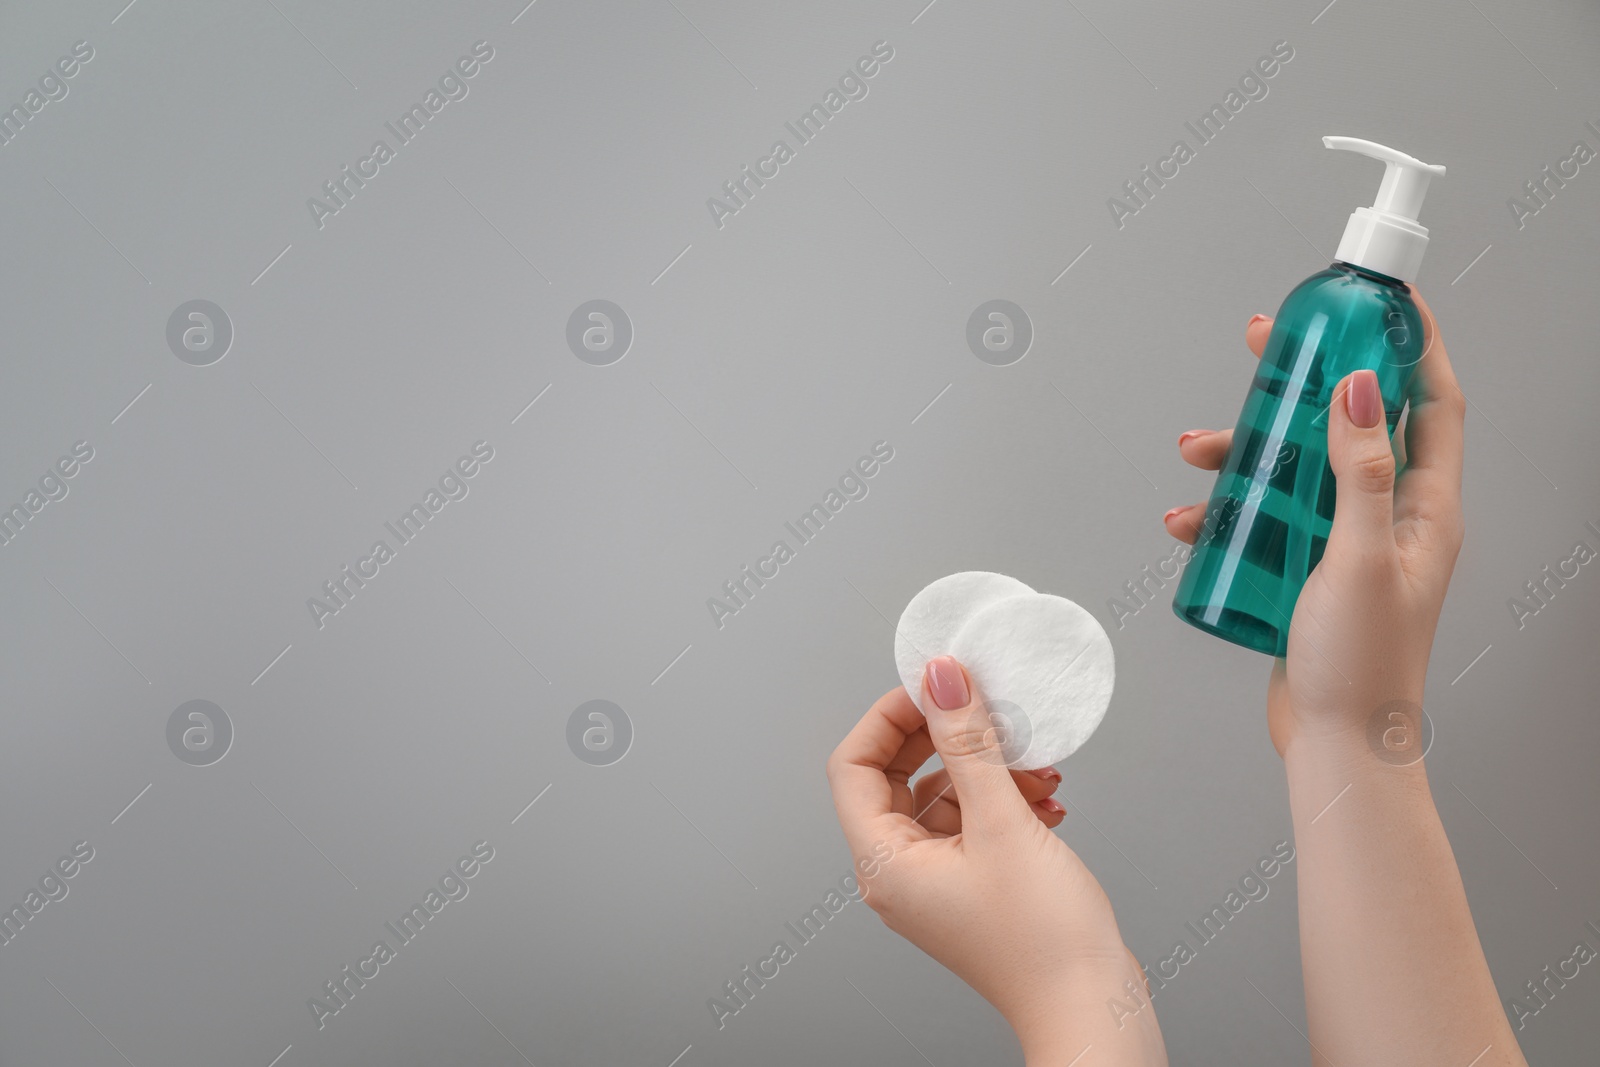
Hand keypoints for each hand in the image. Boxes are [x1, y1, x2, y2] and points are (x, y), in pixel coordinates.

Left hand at [827, 656, 1166, 1063]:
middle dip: (944, 739)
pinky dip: (1003, 800)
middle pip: (897, 777)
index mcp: (884, 863)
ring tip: (1033, 764)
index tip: (934, 686)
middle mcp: (899, 874)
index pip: (854, 765)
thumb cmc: (1043, 941)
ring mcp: (935, 882)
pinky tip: (1045, 797)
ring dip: (985, 769)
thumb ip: (968, 742)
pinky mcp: (972, 887)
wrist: (1091, 1007)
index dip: (889, 717)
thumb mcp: (1001, 821)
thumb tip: (938, 678)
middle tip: (982, 709)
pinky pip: (972, 823)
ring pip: (942, 797)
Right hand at [1164, 292, 1464, 752]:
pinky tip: (1188, 519)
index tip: (1380, 301)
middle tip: (1265, 347)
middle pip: (1351, 420)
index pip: (1434, 403)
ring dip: (1246, 449)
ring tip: (1196, 449)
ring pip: (1296, 466)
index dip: (1413, 345)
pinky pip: (1264, 516)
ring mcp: (1345, 539)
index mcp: (1426, 507)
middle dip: (1305, 380)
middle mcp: (1391, 515)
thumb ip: (1363, 472)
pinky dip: (1224, 509)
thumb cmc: (1364, 665)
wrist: (1335, 742)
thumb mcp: (1361, 558)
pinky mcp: (1305, 565)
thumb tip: (1360, 388)